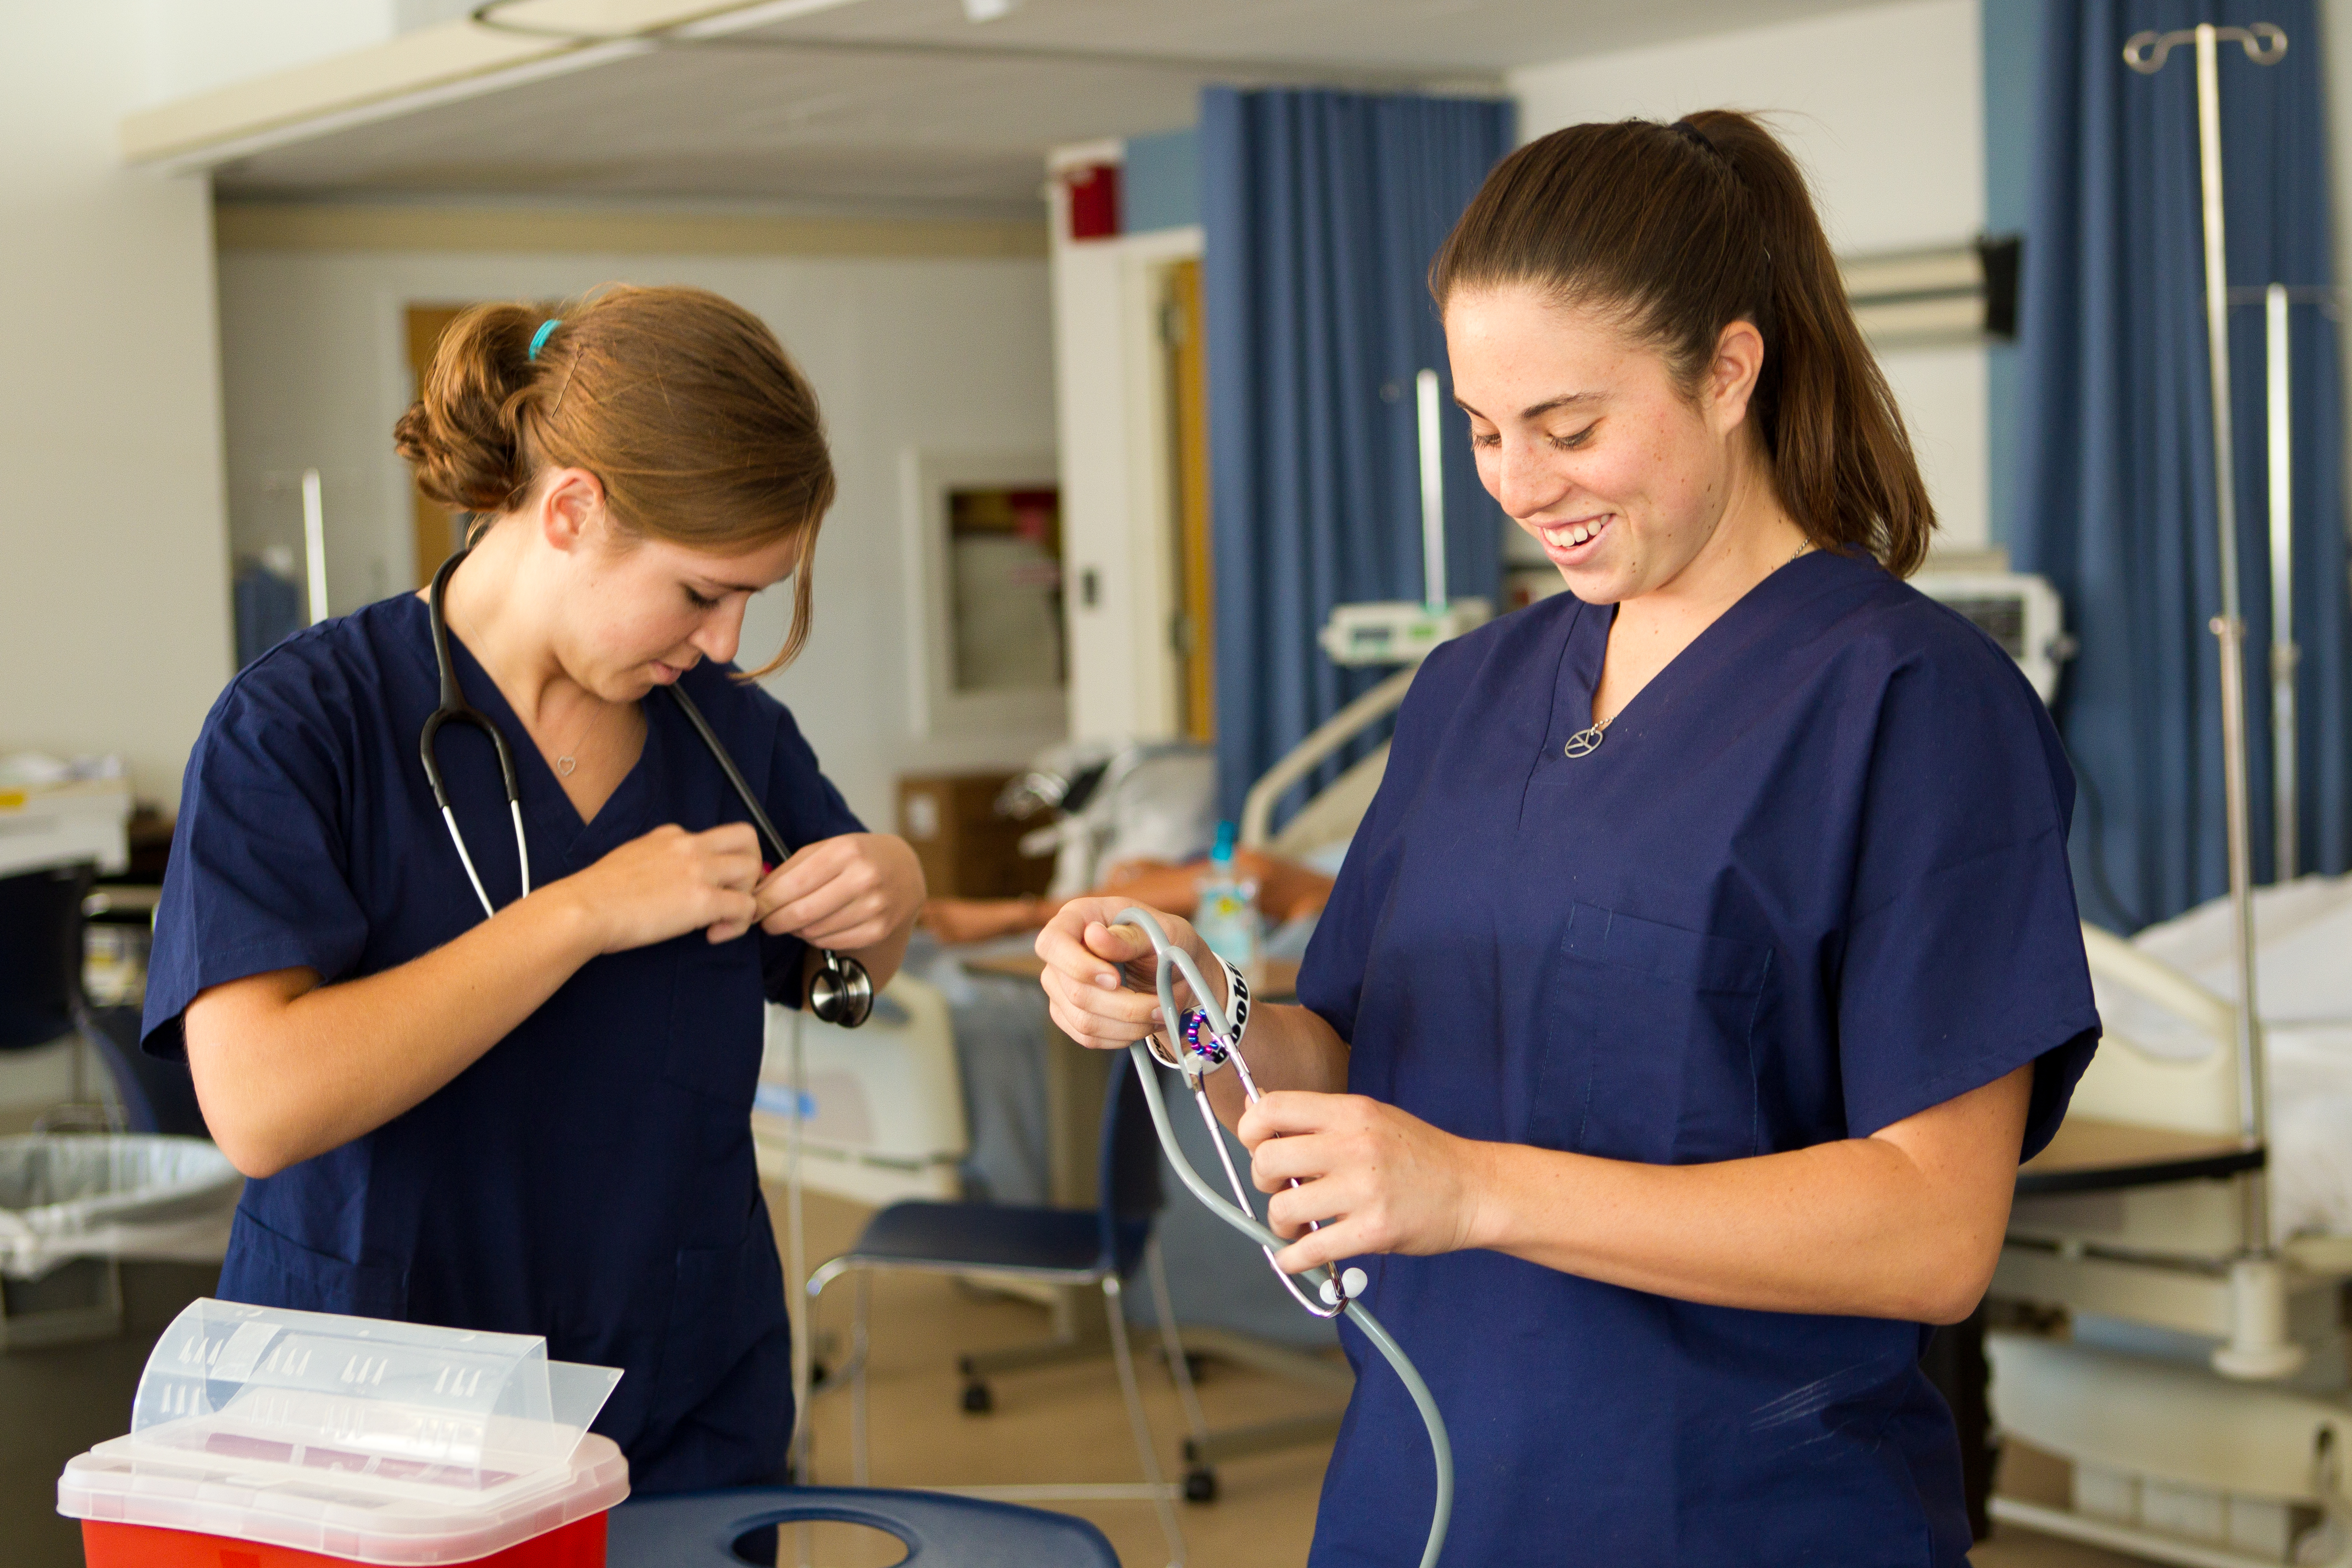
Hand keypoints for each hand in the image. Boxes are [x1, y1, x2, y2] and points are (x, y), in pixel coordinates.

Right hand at [564, 823, 762, 951]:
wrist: (583, 908)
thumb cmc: (597, 893)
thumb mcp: (631, 857)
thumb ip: (657, 858)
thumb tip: (669, 876)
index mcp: (671, 836)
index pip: (715, 837)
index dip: (721, 862)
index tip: (709, 885)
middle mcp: (690, 846)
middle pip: (747, 839)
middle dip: (748, 868)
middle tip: (731, 896)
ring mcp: (698, 870)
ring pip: (752, 869)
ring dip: (745, 895)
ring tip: (721, 918)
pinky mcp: (702, 899)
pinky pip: (746, 907)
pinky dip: (738, 924)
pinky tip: (713, 935)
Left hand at [754, 833, 923, 950]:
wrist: (905, 871)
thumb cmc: (859, 856)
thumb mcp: (827, 848)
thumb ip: (791, 869)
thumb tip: (757, 895)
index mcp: (846, 852)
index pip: (794, 884)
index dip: (766, 901)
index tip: (752, 908)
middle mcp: (864, 879)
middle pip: (802, 913)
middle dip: (774, 921)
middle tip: (765, 922)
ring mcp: (874, 907)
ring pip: (814, 931)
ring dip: (796, 930)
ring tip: (795, 918)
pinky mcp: (879, 930)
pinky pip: (831, 943)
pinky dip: (816, 938)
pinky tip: (818, 925)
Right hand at [1033, 896, 1220, 1051]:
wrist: (1175, 974)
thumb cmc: (1167, 942)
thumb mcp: (1161, 931)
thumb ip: (1129, 936)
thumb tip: (1094, 935)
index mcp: (1079, 918)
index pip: (1053, 943)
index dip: (1078, 965)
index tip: (1115, 979)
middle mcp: (1061, 953)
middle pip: (1075, 991)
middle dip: (1125, 1006)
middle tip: (1160, 1005)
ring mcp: (1060, 987)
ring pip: (1084, 1020)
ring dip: (1129, 1024)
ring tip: (1158, 1013)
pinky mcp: (1069, 1015)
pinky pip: (1088, 1037)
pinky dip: (1122, 1036)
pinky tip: (1142, 1023)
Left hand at [1237, 1092, 1489, 1275]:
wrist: (1473, 1188)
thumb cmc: (1419, 1155)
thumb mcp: (1370, 1118)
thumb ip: (1318, 1117)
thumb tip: (1257, 1106)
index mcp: (1350, 1112)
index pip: (1273, 1108)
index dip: (1250, 1129)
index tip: (1257, 1146)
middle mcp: (1355, 1145)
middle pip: (1267, 1160)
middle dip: (1262, 1180)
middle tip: (1279, 1189)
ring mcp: (1365, 1190)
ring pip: (1283, 1209)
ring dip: (1278, 1224)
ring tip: (1295, 1226)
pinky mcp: (1374, 1231)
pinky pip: (1312, 1250)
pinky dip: (1292, 1259)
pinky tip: (1295, 1257)